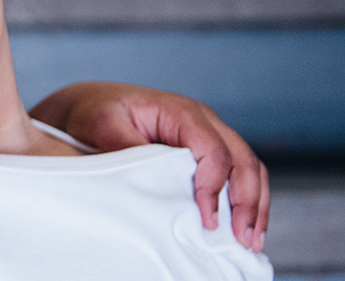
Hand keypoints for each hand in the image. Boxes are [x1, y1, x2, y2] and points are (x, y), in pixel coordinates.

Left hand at [29, 82, 267, 252]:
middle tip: (243, 239)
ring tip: (251, 240)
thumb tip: (148, 170)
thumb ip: (126, 144)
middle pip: (243, 160)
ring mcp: (208, 135)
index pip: (214, 150)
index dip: (215, 186)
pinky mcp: (205, 151)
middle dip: (247, 202)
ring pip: (248, 168)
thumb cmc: (95, 111)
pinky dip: (246, 200)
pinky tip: (243, 226)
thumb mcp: (102, 123)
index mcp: (182, 112)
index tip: (207, 220)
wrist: (90, 104)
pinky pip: (237, 173)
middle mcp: (203, 121)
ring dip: (254, 205)